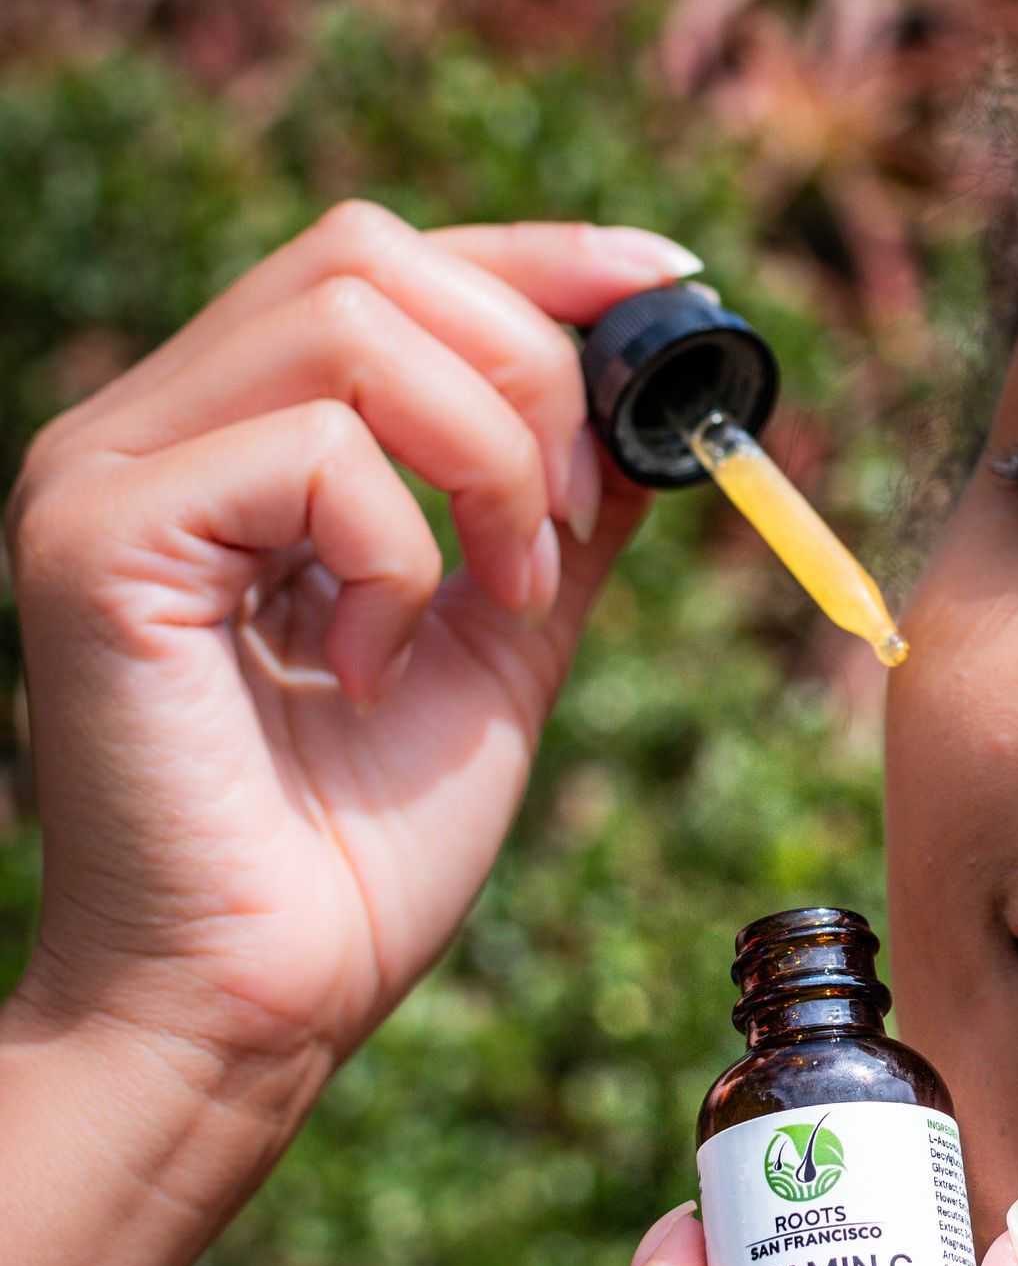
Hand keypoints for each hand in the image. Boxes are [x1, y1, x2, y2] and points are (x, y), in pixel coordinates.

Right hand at [5, 199, 689, 1175]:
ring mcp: (103, 473)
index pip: (380, 263)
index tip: (671, 284)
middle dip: (528, 372)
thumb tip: (645, 389)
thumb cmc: (360, 849)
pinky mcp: (96, 540)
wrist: (257, 1008)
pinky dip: (400, 552)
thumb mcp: (500, 640)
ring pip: (349, 321)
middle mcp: (144, 426)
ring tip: (492, 599)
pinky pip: (310, 450)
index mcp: (225, 434)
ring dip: (484, 460)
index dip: (538, 257)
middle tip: (566, 529)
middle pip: (366, 257)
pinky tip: (376, 662)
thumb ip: (555, 511)